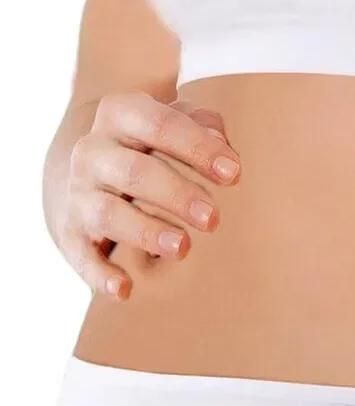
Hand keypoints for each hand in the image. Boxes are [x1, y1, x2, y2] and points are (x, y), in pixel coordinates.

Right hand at [60, 91, 240, 298]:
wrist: (90, 176)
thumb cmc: (150, 149)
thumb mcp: (171, 128)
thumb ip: (199, 126)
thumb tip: (221, 142)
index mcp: (120, 115)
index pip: (158, 123)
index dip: (196, 147)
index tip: (233, 173)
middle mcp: (93, 152)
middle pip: (134, 171)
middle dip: (175, 194)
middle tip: (212, 218)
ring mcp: (79, 193)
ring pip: (108, 212)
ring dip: (145, 232)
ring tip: (181, 248)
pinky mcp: (71, 233)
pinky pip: (82, 255)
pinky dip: (100, 274)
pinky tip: (125, 290)